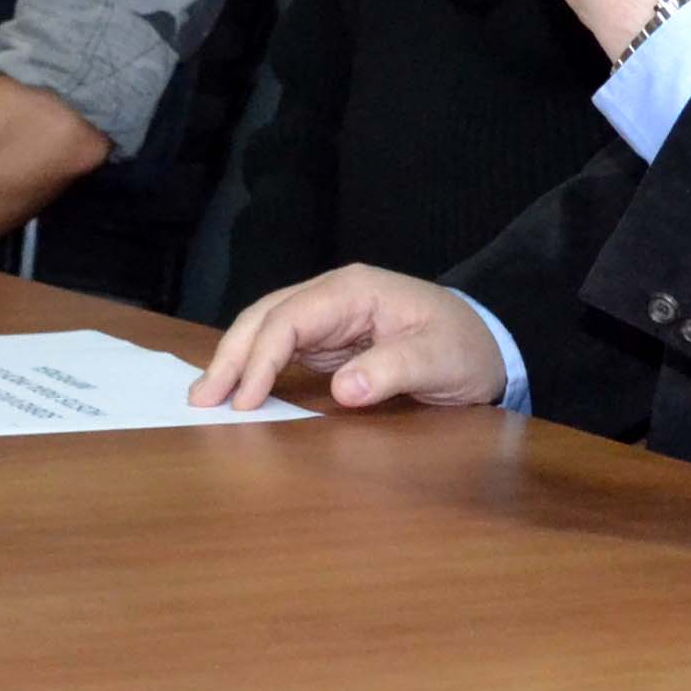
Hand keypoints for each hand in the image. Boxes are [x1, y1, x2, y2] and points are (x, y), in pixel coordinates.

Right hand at [193, 265, 508, 411]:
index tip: (244, 400)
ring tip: (206, 398)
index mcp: (354, 290)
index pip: (291, 317)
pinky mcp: (330, 337)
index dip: (261, 357)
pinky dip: (255, 367)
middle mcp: (334, 295)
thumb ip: (393, 370)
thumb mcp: (440, 359)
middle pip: (266, 316)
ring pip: (266, 329)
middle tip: (201, 400)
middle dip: (231, 355)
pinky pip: (282, 347)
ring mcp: (330, 315)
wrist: (489, 342)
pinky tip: (239, 391)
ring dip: (235, 360)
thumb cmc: (466, 347)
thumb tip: (342, 390)